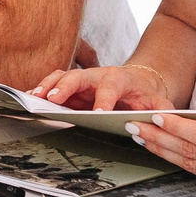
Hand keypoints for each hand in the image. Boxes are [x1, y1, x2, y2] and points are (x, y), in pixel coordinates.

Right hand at [30, 63, 169, 111]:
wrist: (137, 82)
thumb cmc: (144, 94)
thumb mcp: (158, 103)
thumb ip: (161, 111)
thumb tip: (163, 121)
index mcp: (120, 78)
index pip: (110, 87)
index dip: (103, 100)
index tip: (97, 114)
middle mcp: (98, 75)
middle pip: (79, 76)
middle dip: (66, 87)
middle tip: (53, 99)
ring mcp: (84, 80)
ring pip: (63, 76)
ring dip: (49, 86)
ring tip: (36, 97)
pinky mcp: (73, 87)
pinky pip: (55, 84)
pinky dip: (43, 89)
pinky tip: (32, 97)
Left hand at [124, 93, 195, 193]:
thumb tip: (194, 116)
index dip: (175, 127)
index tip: (155, 116)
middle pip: (192, 153)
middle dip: (159, 140)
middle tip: (134, 128)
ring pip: (194, 167)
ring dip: (165, 153)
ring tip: (144, 140)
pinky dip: (185, 163)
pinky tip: (168, 152)